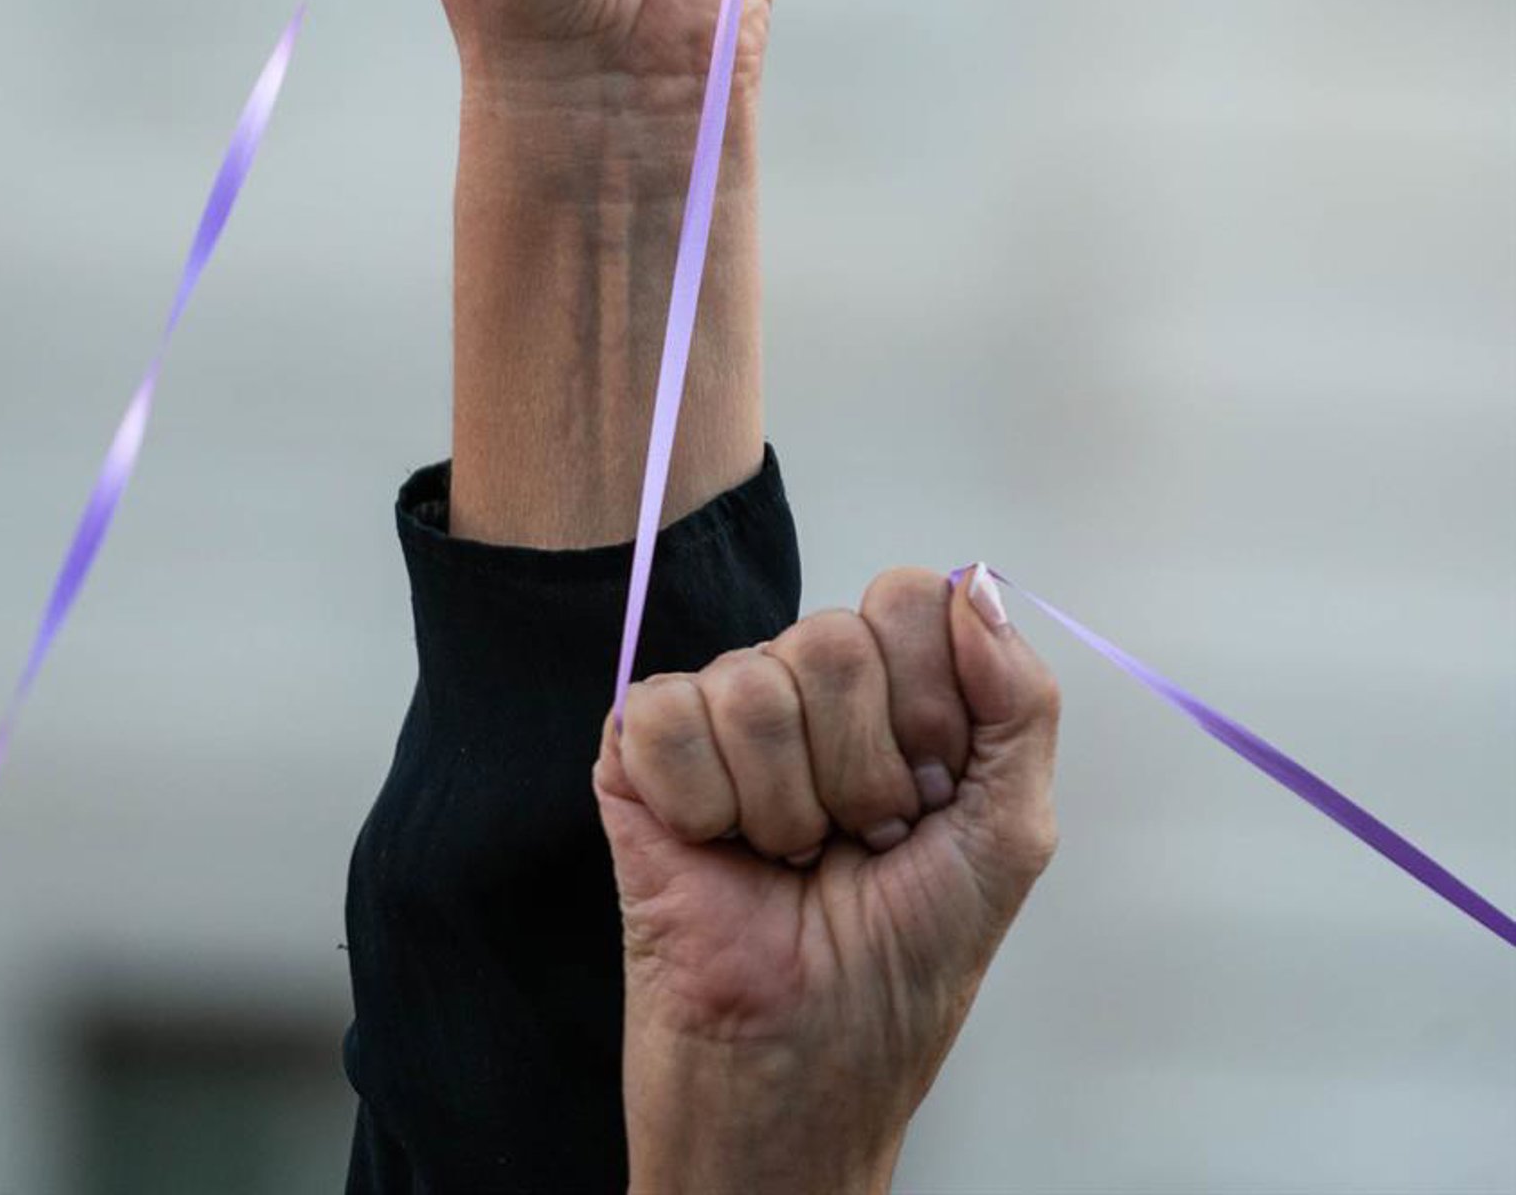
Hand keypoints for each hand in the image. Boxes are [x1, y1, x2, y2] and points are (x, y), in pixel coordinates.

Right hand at [596, 564, 1060, 1194]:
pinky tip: (718, 849)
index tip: (930, 796)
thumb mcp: (1008, 836)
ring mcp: (718, 716)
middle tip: (855, 843)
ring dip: (785, 807)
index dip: (928, 706)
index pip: (906, 601)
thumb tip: (971, 583)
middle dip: (862, 772)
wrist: (801, 1071)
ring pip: (753, 683)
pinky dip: (703, 804)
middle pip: (832, 640)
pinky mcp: (636, 754)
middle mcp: (803, 688)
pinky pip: (668, 714)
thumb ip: (1019, 700)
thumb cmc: (901, 969)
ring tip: (788, 860)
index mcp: (891, 692)